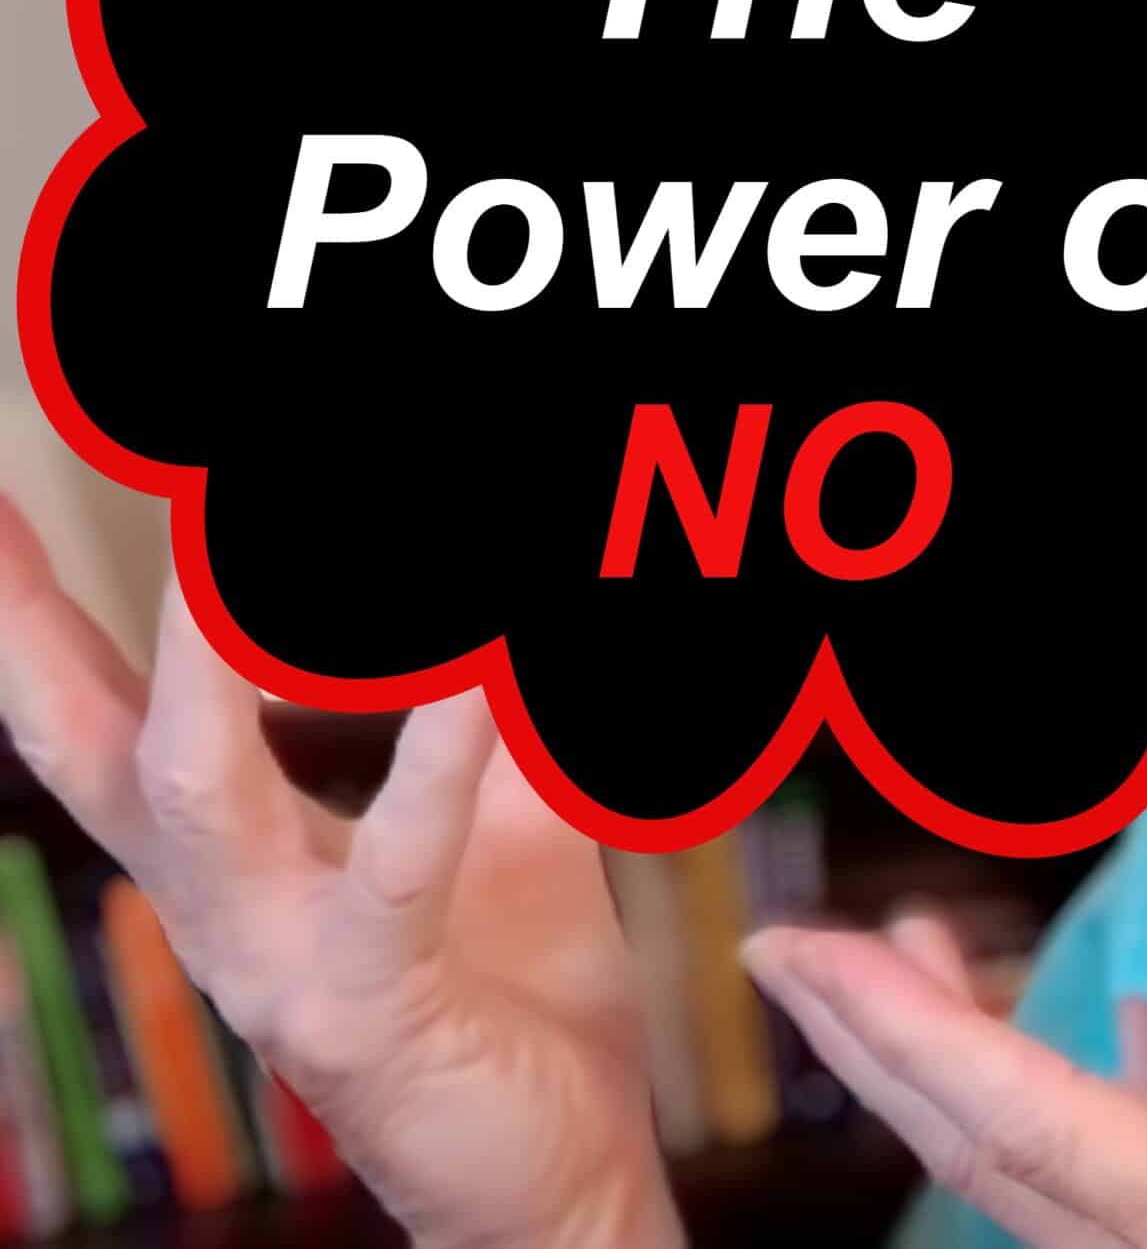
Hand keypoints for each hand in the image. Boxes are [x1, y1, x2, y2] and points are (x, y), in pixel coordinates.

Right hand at [0, 493, 681, 1248]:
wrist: (557, 1176)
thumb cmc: (509, 990)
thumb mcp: (495, 821)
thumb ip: (477, 721)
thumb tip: (477, 629)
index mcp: (228, 852)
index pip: (106, 713)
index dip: (34, 613)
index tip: (0, 504)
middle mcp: (217, 903)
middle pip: (84, 742)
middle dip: (25, 623)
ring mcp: (272, 961)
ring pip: (197, 787)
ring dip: (205, 658)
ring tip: (213, 540)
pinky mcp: (367, 1009)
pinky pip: (396, 868)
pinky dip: (439, 760)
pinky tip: (474, 677)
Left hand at [742, 786, 1146, 1248]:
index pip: (1027, 1127)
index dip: (908, 1035)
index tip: (813, 957)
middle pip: (980, 1155)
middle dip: (876, 1046)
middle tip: (785, 948)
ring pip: (1027, 1173)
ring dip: (957, 1062)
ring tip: (911, 952)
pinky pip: (1109, 1188)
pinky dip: (1086, 1101)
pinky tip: (1125, 1023)